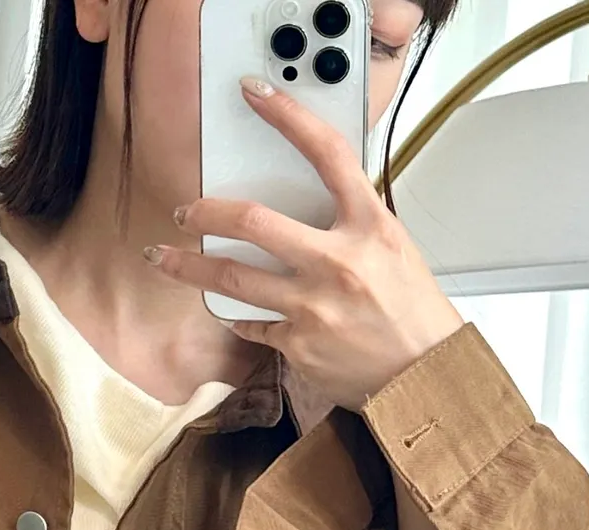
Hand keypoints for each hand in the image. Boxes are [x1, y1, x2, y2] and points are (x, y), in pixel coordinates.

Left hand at [143, 76, 464, 413]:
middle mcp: (338, 263)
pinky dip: (239, 317)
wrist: (423, 375)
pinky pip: (252, 324)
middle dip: (207, 214)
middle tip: (186, 213)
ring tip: (165, 259)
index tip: (256, 95)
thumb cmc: (412, 311)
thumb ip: (352, 221)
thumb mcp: (393, 248)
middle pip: (253, 223)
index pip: (327, 155)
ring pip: (233, 281)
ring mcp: (313, 307)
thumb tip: (311, 199)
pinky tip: (231, 312)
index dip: (288, 117)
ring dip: (189, 269)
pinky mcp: (298, 345)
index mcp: (370, 227)